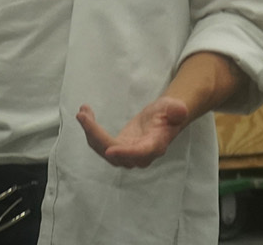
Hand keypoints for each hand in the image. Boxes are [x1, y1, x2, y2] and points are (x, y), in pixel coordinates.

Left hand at [74, 96, 189, 168]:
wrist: (164, 119)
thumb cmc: (170, 113)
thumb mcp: (174, 107)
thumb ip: (176, 110)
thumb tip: (180, 110)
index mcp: (154, 146)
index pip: (139, 153)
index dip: (125, 153)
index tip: (109, 149)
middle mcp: (139, 155)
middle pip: (114, 153)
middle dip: (96, 136)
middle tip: (82, 115)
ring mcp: (127, 154)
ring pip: (103, 149)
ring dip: (89, 132)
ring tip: (82, 112)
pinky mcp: (118, 148)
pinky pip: (100, 144)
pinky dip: (90, 130)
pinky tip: (85, 114)